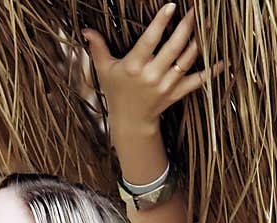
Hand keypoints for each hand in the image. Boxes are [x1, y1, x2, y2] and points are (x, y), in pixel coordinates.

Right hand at [83, 4, 225, 136]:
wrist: (129, 122)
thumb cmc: (116, 92)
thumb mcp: (104, 70)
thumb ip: (98, 49)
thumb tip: (86, 30)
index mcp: (134, 67)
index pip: (149, 41)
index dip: (161, 22)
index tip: (172, 5)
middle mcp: (151, 75)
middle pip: (174, 46)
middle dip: (187, 24)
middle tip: (197, 8)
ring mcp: (166, 85)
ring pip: (188, 58)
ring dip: (200, 39)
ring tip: (209, 21)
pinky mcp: (176, 92)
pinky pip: (197, 81)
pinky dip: (211, 72)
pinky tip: (223, 60)